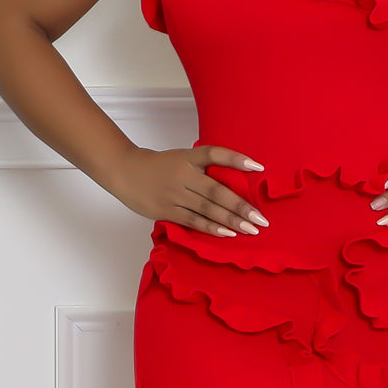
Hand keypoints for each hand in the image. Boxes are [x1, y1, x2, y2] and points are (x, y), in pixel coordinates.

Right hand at [110, 144, 268, 236]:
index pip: (215, 154)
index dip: (236, 159)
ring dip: (231, 220)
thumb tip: (235, 184)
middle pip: (216, 190)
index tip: (258, 167)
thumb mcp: (181, 158)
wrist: (126, 172)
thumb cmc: (159, 166)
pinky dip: (211, 228)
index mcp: (188, 157)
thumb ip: (203, 167)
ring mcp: (174, 193)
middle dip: (241, 206)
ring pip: (207, 209)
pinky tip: (228, 233)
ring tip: (251, 229)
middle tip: (262, 219)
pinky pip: (193, 221)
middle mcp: (183, 174)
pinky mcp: (167, 210)